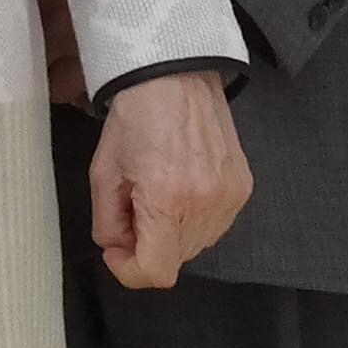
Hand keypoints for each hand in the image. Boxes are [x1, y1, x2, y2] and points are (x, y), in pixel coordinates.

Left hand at [86, 71, 248, 288]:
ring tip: (157, 190)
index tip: (117, 250)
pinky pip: (216, 224)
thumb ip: (106, 220)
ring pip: (196, 245)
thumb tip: (117, 249)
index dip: (131, 271)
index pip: (157, 271)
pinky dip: (194, 217)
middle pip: (174, 258)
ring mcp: (230, 198)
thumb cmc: (134, 117)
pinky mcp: (243, 189)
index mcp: (166, 199)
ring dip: (172, 232)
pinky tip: (180, 185)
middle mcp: (205, 204)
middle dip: (147, 243)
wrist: (176, 76)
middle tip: (132, 206)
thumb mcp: (103, 169)